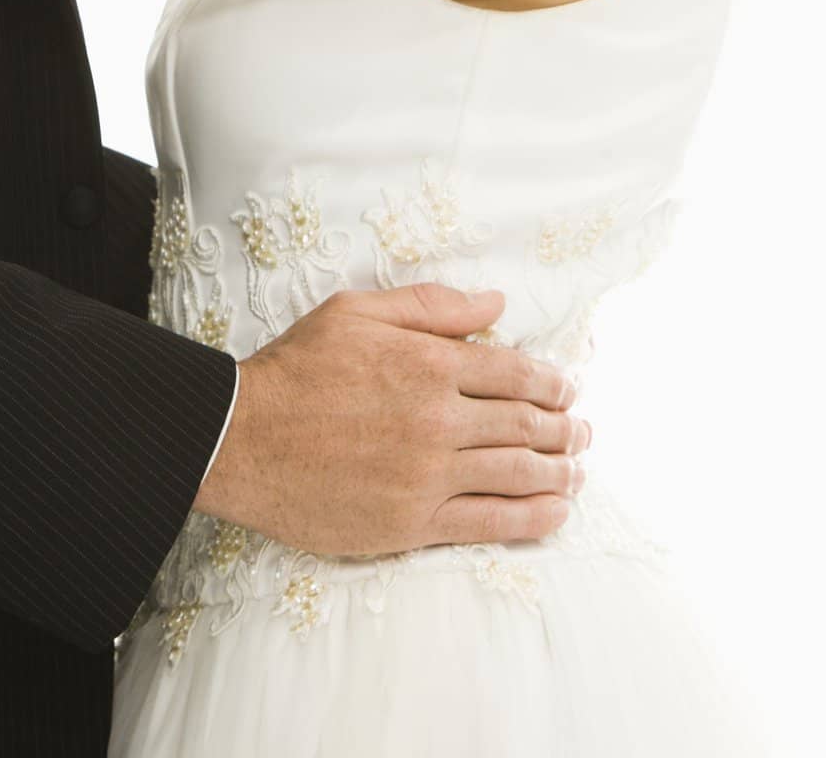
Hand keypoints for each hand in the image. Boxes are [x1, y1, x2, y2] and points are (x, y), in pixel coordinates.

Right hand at [194, 284, 592, 554]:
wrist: (240, 439)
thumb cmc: (297, 369)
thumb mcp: (358, 311)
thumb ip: (432, 306)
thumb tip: (496, 302)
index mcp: (429, 363)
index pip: (514, 372)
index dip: (551, 382)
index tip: (569, 388)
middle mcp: (437, 418)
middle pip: (524, 424)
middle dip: (565, 428)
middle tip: (585, 431)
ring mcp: (427, 475)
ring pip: (515, 473)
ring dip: (559, 473)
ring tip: (580, 471)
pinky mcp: (411, 522)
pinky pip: (487, 522)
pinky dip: (531, 519)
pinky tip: (556, 514)